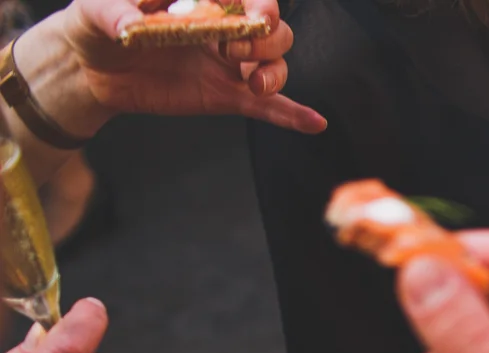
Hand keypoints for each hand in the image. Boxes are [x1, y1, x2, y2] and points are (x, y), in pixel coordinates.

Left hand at [13, 0, 325, 143]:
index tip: (254, 15)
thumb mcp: (97, 9)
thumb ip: (117, 13)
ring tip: (252, 83)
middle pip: (272, 29)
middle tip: (233, 51)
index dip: (259, 4)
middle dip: (265, 40)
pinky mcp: (226, 95)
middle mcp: (224, 28)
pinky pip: (269, 106)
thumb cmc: (97, 24)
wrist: (91, 67)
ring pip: (276, 62)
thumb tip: (133, 26)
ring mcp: (228, 63)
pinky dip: (293, 114)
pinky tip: (315, 123)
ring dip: (275, 71)